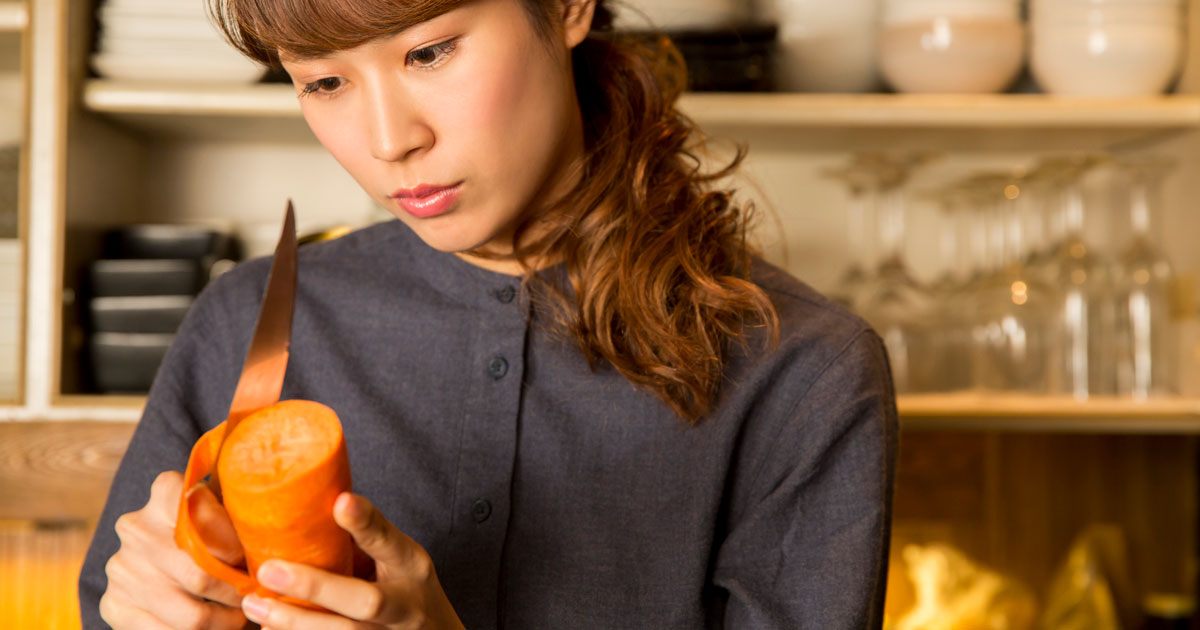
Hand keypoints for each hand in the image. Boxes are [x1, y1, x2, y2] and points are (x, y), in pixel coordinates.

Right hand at [100, 470, 248, 629]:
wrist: (157, 547)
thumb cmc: (208, 525)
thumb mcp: (224, 508)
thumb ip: (241, 520)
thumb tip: (273, 552)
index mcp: (166, 492)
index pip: (210, 522)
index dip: (239, 550)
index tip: (255, 564)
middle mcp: (136, 527)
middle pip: (203, 576)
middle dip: (238, 595)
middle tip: (257, 600)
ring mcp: (121, 568)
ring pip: (191, 615)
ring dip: (225, 622)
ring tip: (241, 616)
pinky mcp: (113, 603)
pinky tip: (215, 627)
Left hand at [240, 493, 464, 629]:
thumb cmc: (409, 590)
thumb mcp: (401, 558)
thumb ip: (368, 538)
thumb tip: (319, 503)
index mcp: (411, 568)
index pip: (389, 541)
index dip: (366, 523)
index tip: (341, 502)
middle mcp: (405, 607)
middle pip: (366, 602)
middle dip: (316, 587)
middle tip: (269, 570)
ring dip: (295, 622)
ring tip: (255, 605)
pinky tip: (270, 629)